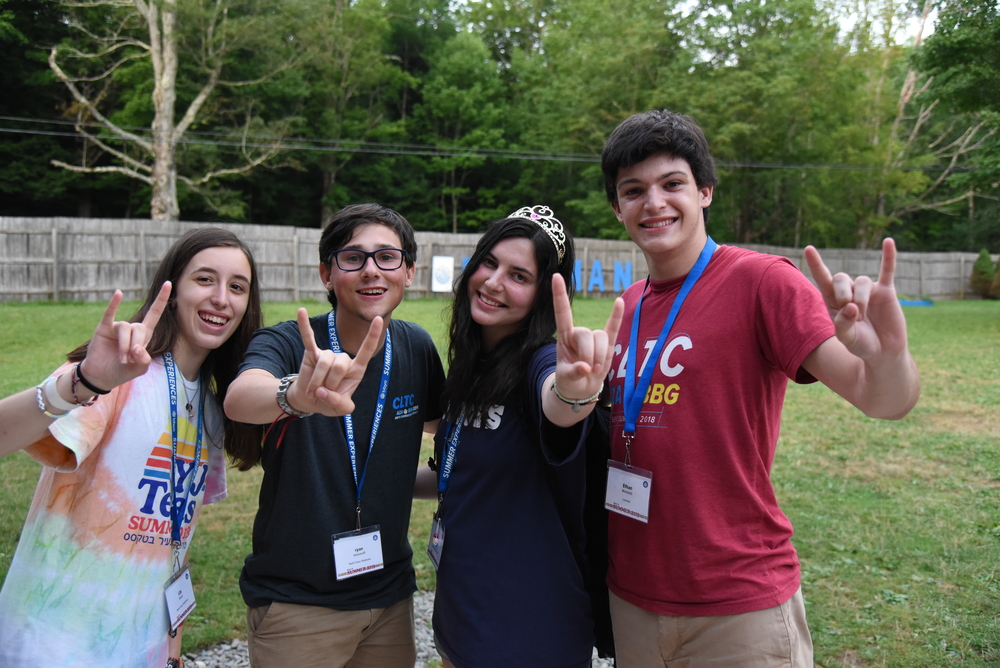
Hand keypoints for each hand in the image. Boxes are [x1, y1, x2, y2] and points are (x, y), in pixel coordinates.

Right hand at [80, 282, 171, 390]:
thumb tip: (137, 348)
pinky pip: (109, 314)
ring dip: (124, 346)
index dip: (161, 300)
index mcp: (144, 335)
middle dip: (136, 345)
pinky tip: (119, 294)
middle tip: (129, 360)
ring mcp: (117, 327)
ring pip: (126, 328)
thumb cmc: (122, 371)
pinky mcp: (104, 328)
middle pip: (140, 328)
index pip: (154, 314)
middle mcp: (132, 328)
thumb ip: (144, 360)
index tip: (169, 283)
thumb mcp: (139, 369)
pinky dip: (114, 304)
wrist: (101, 376)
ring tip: (122, 359)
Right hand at [286, 308, 382, 416]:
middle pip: (340, 365)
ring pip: (324, 363)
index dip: (373, 335)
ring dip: (317, 381)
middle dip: (331, 384)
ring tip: (314, 391)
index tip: (379, 318)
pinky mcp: (311, 354)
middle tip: (324, 394)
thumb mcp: (341, 409)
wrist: (310, 401)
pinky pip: (308, 339)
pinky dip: (304, 326)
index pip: (366, 349)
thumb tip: (324, 392)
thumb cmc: (330, 402)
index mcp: (356, 369)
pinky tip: (301, 312)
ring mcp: (327, 354)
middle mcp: (343, 359)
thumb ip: (339, 404)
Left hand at [551, 273, 623, 399]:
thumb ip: (574, 373)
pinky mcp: (607, 345)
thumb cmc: (569, 382)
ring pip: (601, 337)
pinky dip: (617, 316)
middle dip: (588, 353)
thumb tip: (585, 368)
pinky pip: (613, 328)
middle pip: (586, 334)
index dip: (559, 295)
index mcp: (563, 337)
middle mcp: (578, 334)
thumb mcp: (566, 380)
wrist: (581, 391)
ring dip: (599, 356)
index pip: (562, 312)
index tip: (556, 276)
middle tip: (586, 370)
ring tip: (595, 370)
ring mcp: (593, 339)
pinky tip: (619, 302)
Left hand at [804, 238, 909, 360]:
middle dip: (843, 293)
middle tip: (850, 311)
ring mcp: (868, 290)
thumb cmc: (861, 345)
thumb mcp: (847, 339)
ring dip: (861, 298)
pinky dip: (888, 256)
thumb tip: (850, 306)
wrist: (883, 352)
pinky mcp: (886, 292)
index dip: (816, 264)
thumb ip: (843, 325)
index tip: (809, 248)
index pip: (823, 279)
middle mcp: (849, 292)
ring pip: (862, 281)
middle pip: (841, 278)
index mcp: (833, 301)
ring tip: (863, 316)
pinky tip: (888, 241)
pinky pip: (888, 270)